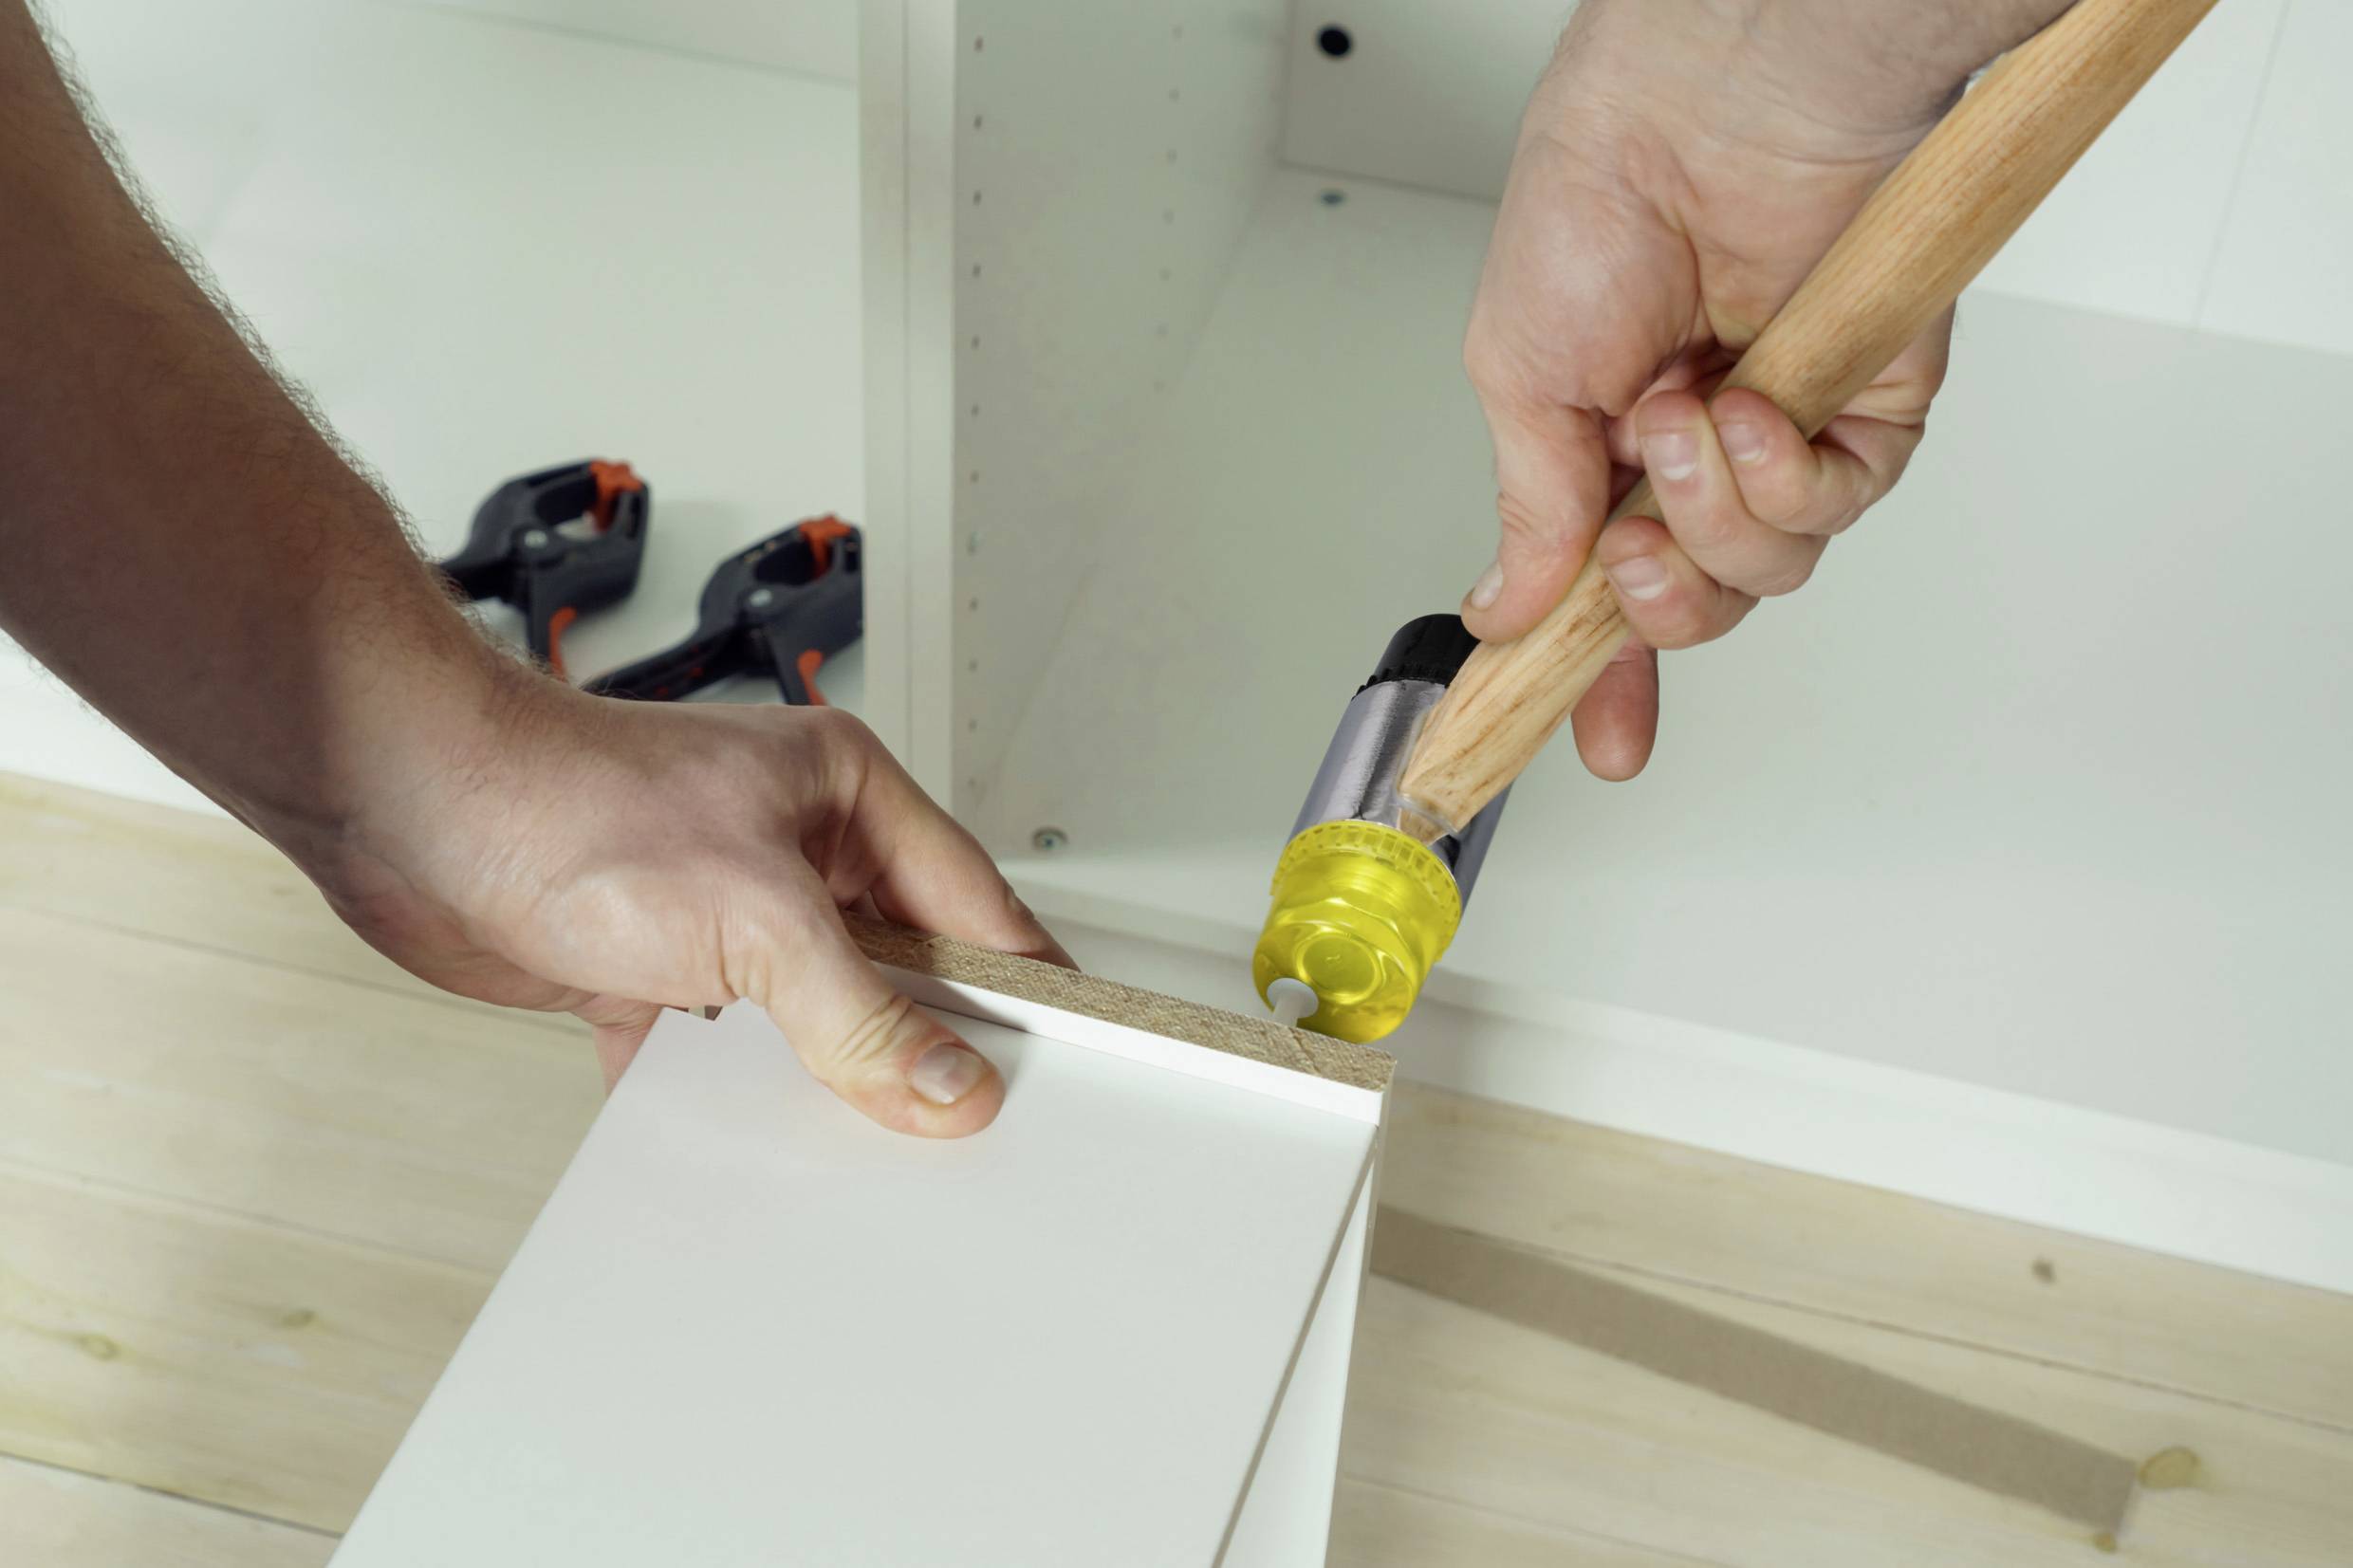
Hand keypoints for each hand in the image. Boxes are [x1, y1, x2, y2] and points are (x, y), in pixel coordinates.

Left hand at [304, 674, 1069, 1137]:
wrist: (405, 806)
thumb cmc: (565, 798)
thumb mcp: (754, 914)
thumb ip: (858, 1011)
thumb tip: (947, 1081)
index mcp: (847, 795)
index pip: (972, 905)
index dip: (1018, 987)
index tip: (1059, 1061)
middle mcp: (792, 847)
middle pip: (892, 969)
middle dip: (915, 1045)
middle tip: (954, 1122)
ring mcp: (720, 908)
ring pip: (803, 1017)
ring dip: (813, 1078)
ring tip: (846, 1145)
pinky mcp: (650, 965)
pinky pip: (712, 1052)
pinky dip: (715, 1100)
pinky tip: (726, 1144)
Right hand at [1464, 0, 2060, 777]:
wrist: (1705, 114)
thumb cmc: (1600, 202)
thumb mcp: (1520, 380)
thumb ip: (1530, 513)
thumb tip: (1509, 610)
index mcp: (1606, 449)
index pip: (1608, 594)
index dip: (1598, 677)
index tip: (1593, 743)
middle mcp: (1700, 452)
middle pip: (1698, 604)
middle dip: (1661, 596)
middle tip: (1631, 542)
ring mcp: (1785, 432)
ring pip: (1771, 569)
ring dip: (1720, 516)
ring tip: (1689, 424)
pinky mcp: (1870, 404)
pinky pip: (1841, 503)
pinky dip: (1792, 477)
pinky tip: (1754, 413)